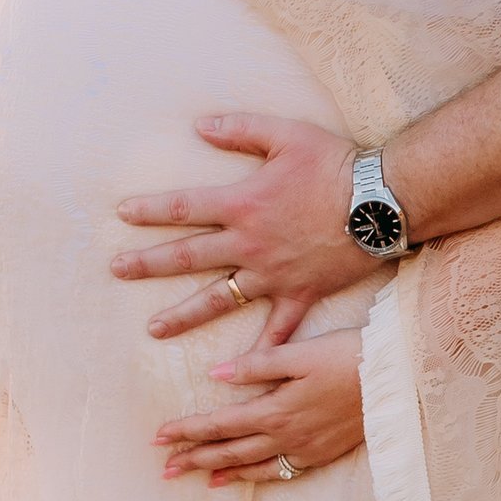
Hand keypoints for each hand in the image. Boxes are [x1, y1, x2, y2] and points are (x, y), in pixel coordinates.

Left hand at [115, 116, 367, 341]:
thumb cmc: (335, 164)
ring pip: (219, 299)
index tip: (121, 214)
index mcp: (242, 204)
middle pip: (188, 256)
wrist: (382, 201)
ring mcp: (273, 274)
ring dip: (184, 315)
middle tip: (117, 271)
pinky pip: (277, 330)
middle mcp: (250, 244)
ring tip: (153, 329)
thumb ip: (239, 128)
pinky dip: (260, 351)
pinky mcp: (300, 294)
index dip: (150, 210)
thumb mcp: (286, 134)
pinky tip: (239, 375)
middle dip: (148, 264)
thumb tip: (198, 125)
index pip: (183, 208)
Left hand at [155, 323, 365, 487]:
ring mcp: (305, 449)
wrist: (398, 378)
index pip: (220, 423)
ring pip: (252, 466)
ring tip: (194, 477)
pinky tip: (242, 478)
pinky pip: (280, 472)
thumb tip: (216, 375)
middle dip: (194, 458)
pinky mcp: (323, 453)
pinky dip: (255, 477)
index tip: (159, 436)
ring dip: (219, 471)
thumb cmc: (350, 356)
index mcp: (276, 408)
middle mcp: (287, 435)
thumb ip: (257, 365)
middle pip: (229, 450)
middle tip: (164, 467)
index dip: (187, 430)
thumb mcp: (301, 352)